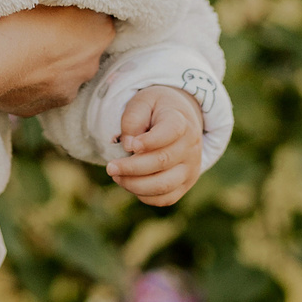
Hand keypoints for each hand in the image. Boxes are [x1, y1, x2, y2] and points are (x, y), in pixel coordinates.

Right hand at [0, 5, 115, 116]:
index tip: (62, 10)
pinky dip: (29, 83)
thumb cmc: (16, 18)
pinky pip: (39, 92)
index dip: (80, 15)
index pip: (99, 21)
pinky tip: (11, 69)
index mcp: (99, 32)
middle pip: (82, 50)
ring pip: (60, 74)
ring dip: (48, 65)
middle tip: (38, 29)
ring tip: (21, 52)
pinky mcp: (41, 108)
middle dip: (64, 42)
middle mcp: (90, 65)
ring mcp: (67, 91)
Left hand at [108, 85, 203, 206]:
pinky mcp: (185, 184)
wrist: (181, 120)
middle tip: (110, 167)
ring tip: (117, 176)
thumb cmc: (156, 110)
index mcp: (181, 122)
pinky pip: (166, 199)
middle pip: (162, 161)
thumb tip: (129, 146)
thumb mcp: (142, 102)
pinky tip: (130, 184)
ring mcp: (190, 168)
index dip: (149, 141)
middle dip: (131, 167)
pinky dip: (145, 196)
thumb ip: (133, 119)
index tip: (129, 145)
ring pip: (164, 185)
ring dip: (135, 185)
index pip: (170, 132)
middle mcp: (190, 147)